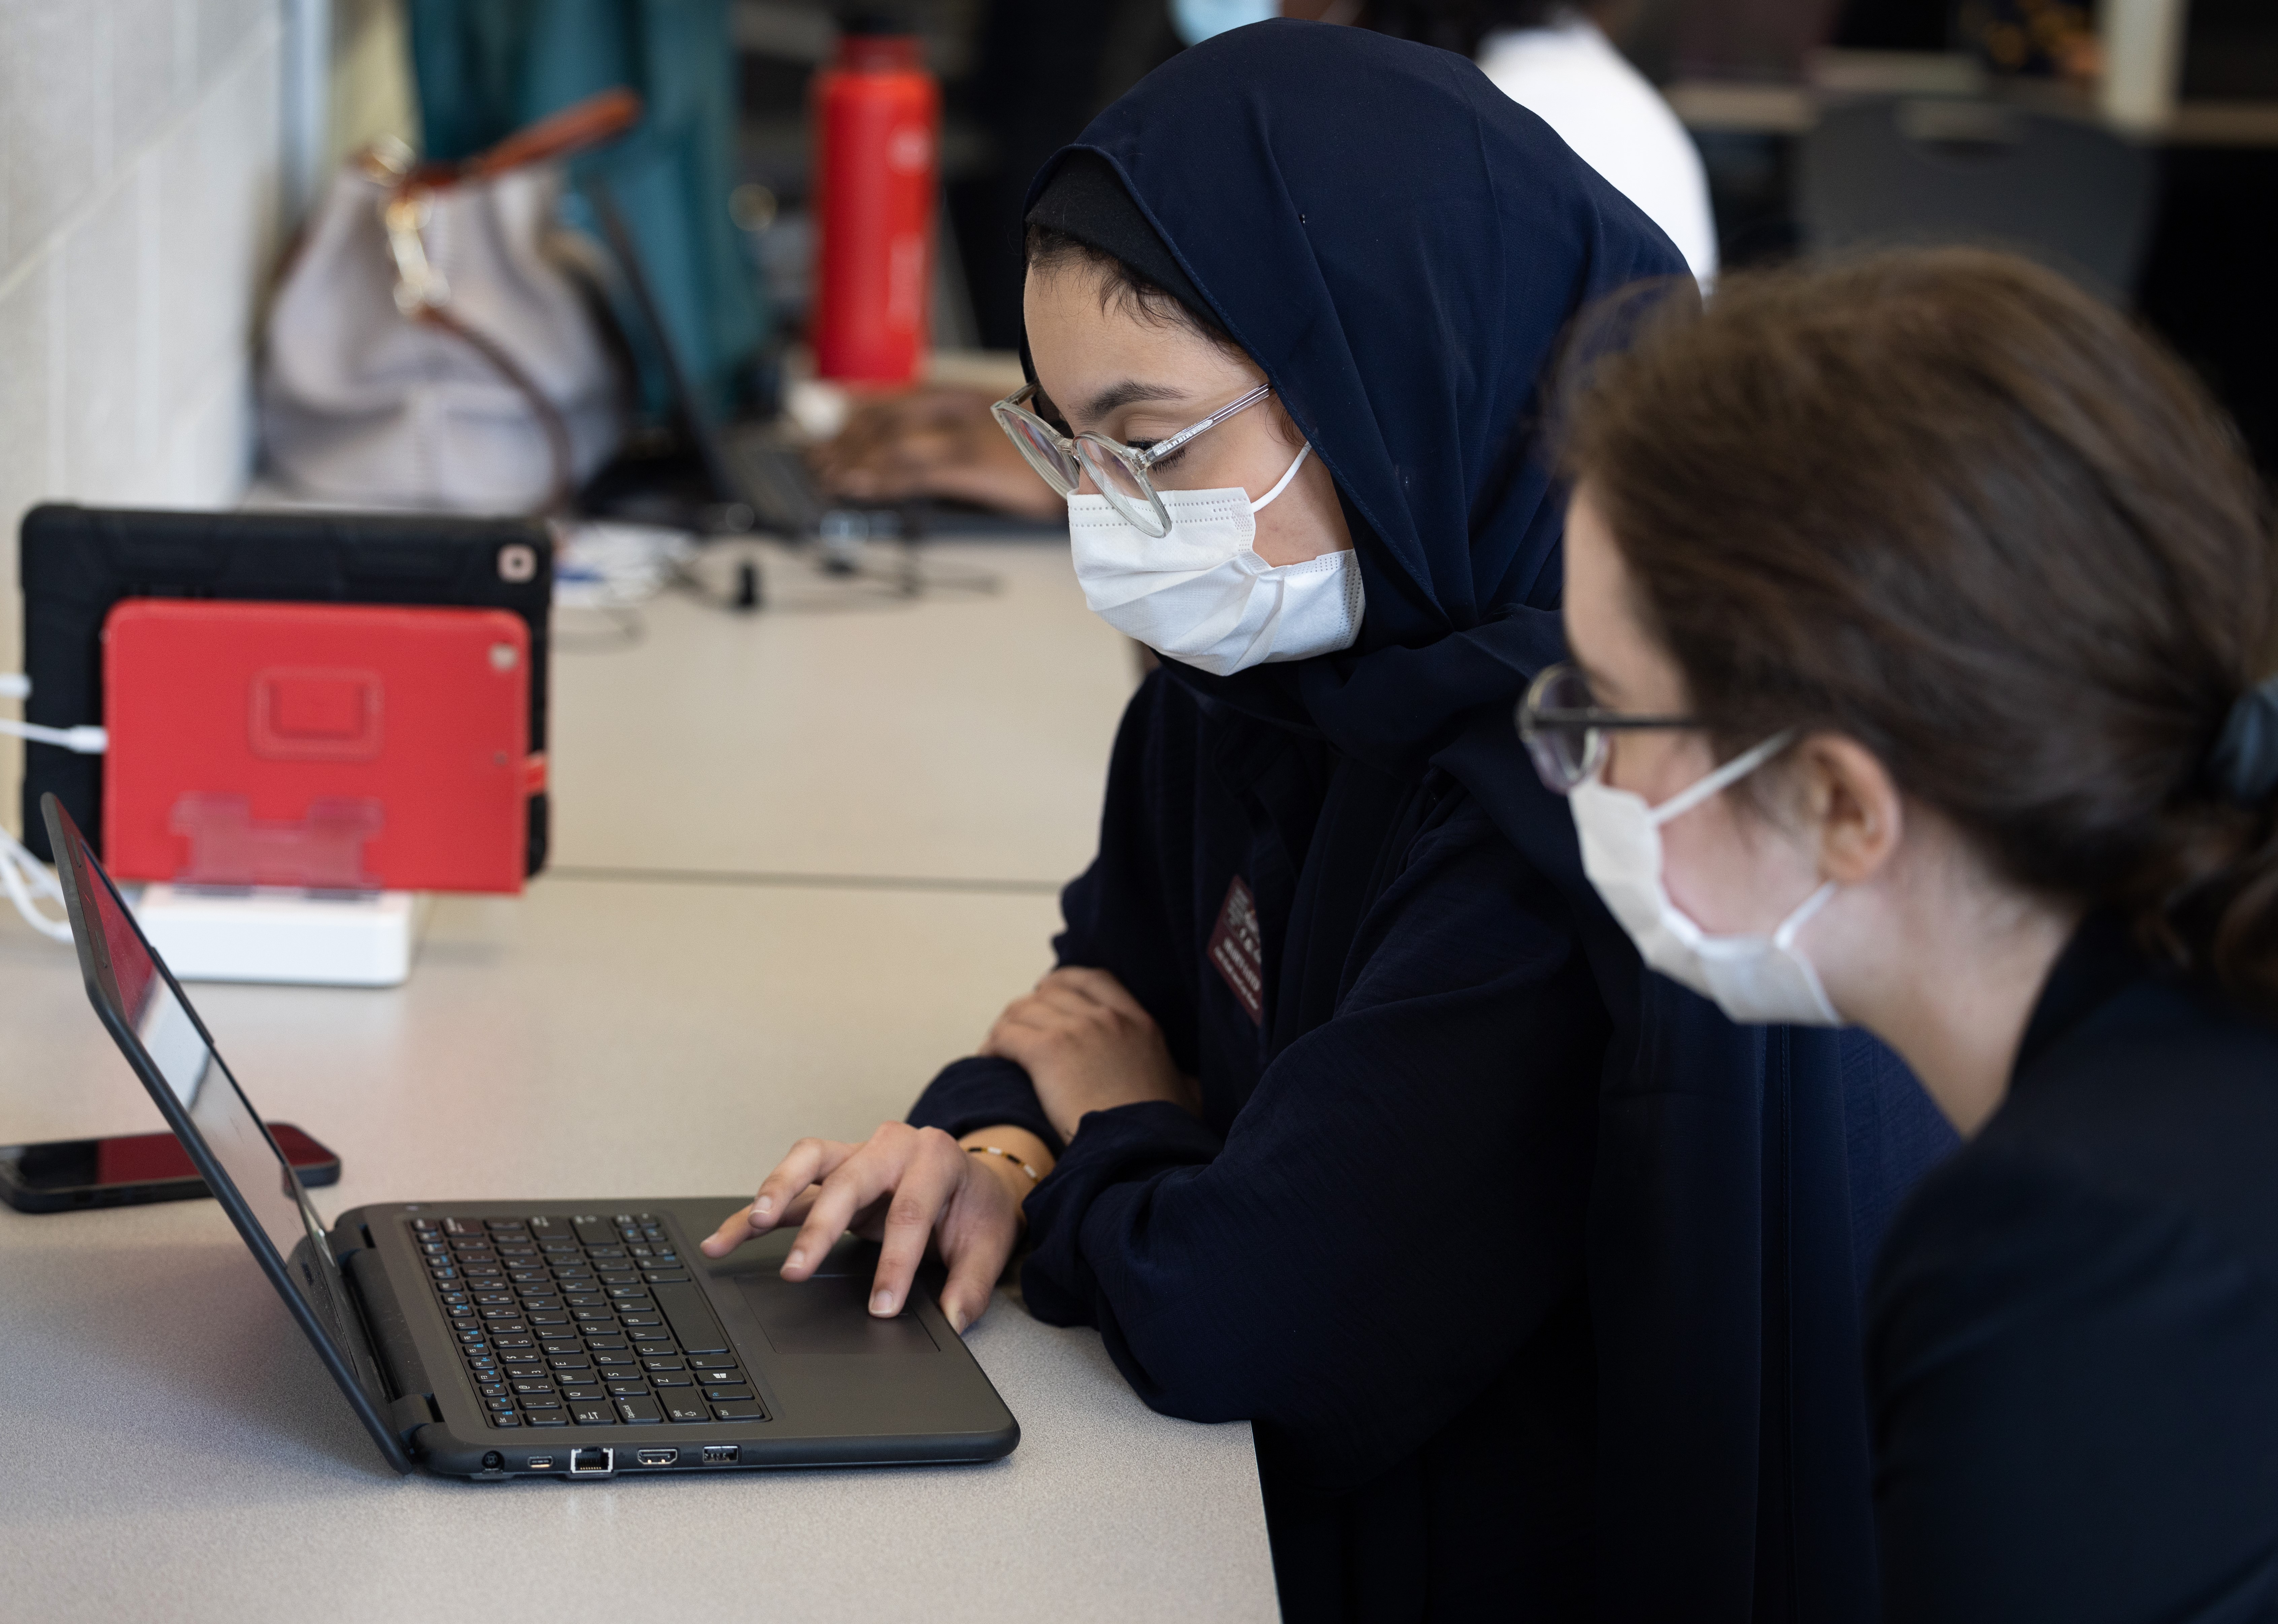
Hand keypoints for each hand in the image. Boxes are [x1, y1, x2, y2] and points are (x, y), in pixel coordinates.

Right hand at [698, 1122, 1046, 1333]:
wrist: (974, 1181)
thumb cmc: (976, 1209)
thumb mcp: (990, 1245)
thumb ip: (971, 1285)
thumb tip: (952, 1321)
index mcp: (936, 1159)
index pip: (910, 1211)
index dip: (895, 1262)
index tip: (882, 1307)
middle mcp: (892, 1147)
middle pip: (850, 1180)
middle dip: (821, 1226)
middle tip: (798, 1268)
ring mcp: (858, 1155)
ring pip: (809, 1161)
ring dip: (777, 1191)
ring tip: (752, 1224)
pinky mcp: (833, 1174)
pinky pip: (788, 1187)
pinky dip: (755, 1210)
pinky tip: (726, 1238)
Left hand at [807, 385, 1064, 519]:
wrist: (1097, 458)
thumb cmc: (1057, 449)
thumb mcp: (1010, 432)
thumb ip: (975, 433)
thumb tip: (941, 452)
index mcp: (968, 396)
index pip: (900, 396)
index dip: (860, 409)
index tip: (833, 421)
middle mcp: (960, 409)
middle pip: (887, 418)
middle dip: (846, 439)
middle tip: (817, 456)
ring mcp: (964, 435)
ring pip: (891, 443)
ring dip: (852, 461)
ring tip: (826, 476)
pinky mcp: (971, 464)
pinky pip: (911, 472)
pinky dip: (877, 480)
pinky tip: (855, 487)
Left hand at [980, 967, 1198, 1143]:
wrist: (1142, 1149)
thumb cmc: (1162, 1132)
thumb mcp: (1183, 1090)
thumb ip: (1182, 1079)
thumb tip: (1189, 1086)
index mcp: (1139, 1021)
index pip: (1092, 978)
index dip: (1063, 983)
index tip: (1048, 998)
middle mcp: (1107, 1017)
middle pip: (1051, 990)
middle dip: (1030, 1007)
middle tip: (1017, 1030)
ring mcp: (1078, 1030)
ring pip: (1024, 1009)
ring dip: (1007, 1026)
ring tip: (998, 1048)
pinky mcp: (1049, 1051)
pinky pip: (1007, 1034)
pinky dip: (993, 1045)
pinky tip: (988, 1059)